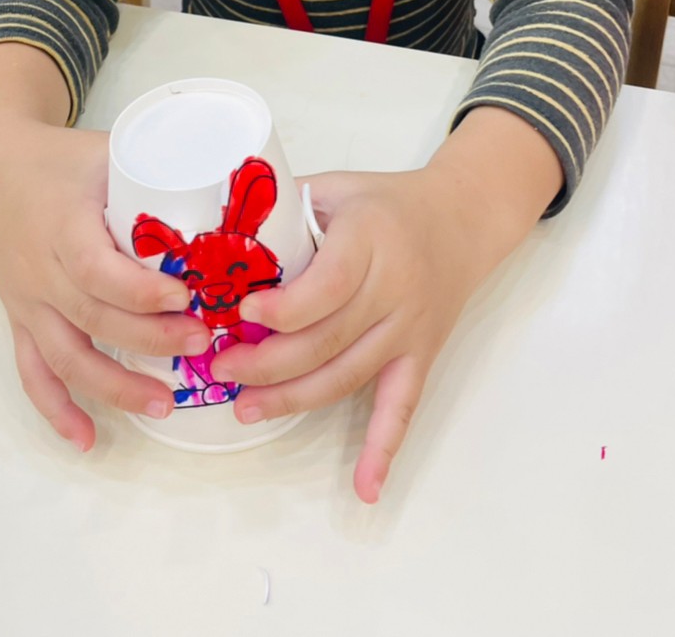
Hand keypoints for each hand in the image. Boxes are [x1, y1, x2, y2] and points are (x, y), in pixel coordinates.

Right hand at [0, 118, 205, 450]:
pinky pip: (33, 371)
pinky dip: (56, 409)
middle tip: (199, 345)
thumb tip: (239, 183)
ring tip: (162, 405)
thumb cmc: (63, 159)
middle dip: (147, 339)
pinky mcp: (21, 318)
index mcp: (62, 225)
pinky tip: (86, 438)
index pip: (95, 269)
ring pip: (66, 355)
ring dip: (112, 387)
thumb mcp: (109, 153)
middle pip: (91, 318)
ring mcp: (29, 300)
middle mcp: (40, 270)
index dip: (138, 291)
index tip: (182, 299)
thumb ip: (163, 168)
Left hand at [211, 108, 562, 503]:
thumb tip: (212, 224)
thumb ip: (283, 204)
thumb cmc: (388, 201)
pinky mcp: (421, 355)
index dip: (284, 308)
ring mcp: (410, 328)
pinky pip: (402, 407)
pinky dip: (384, 449)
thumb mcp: (337, 185)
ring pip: (348, 376)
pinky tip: (365, 487)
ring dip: (294, 398)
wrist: (462, 218)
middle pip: (328, 340)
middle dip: (268, 361)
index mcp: (371, 238)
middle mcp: (395, 288)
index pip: (329, 285)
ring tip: (245, 406)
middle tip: (222, 367)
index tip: (243, 311)